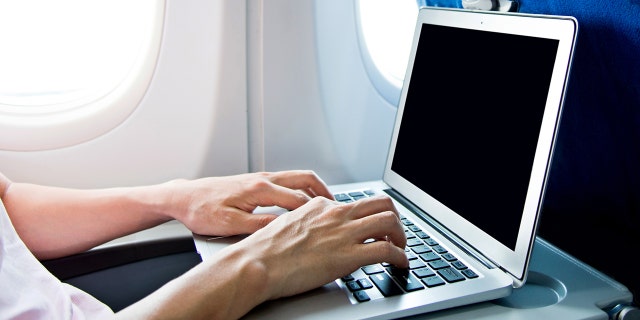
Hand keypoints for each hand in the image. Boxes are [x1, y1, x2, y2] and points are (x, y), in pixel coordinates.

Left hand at [163, 170, 333, 235]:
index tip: (331, 220)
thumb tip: (284, 228)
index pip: (299, 199)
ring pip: (296, 178)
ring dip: (313, 188)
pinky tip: (300, 202)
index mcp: (260, 189)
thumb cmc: (202, 210)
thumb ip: (259, 226)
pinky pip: (286, 181)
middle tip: (336, 206)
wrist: (183, 198)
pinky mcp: (255, 182)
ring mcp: (259, 178)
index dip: (317, 211)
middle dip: (323, 191)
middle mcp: (263, 179)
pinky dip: (300, 189)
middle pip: (304, 179)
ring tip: (324, 204)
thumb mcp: (230, 224)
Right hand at [229, 195, 408, 301]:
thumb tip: (316, 234)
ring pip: (389, 221)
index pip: (355, 204)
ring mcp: (343, 233)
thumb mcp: (287, 225)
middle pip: (381, 203)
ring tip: (401, 248)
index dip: (368, 217)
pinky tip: (401, 264)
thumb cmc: (265, 250)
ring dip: (402, 236)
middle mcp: (336, 215)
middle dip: (394, 218)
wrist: (256, 263)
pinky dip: (401, 257)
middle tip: (395, 234)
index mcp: (320, 206)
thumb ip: (307, 224)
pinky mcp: (348, 256)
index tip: (371, 228)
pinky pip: (387, 250)